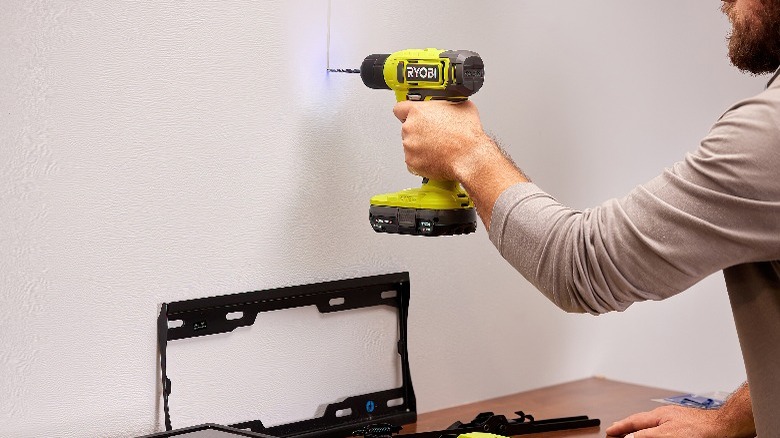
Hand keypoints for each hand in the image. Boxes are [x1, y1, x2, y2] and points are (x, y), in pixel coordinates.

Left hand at [392, 100, 491, 181]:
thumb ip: (447, 104)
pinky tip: (434, 157)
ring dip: (420, 146)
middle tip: (433, 134)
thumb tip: (449, 104)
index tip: (409, 114)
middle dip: (418, 131)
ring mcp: (409, 146)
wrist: (469, 157)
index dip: (406, 111)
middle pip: (407, 128)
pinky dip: (421, 160)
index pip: (400, 108)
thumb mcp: (461, 106)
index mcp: (418, 111)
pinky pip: (413, 160)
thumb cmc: (466, 134)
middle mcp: (410, 128)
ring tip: (437, 147)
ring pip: (410, 144)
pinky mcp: (412, 162)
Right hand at [605, 405, 726, 437]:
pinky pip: (663, 429)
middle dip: (627, 428)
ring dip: (640, 430)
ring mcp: (675, 420)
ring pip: (652, 425)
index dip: (620, 428)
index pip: (633, 422)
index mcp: (658, 416)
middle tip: (616, 433)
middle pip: (640, 422)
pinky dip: (654, 432)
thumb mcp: (666, 434)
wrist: (724, 428)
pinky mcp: (685, 427)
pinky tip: (658, 435)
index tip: (609, 432)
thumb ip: (645, 435)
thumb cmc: (700, 430)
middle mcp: (665, 416)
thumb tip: (628, 437)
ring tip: (633, 435)